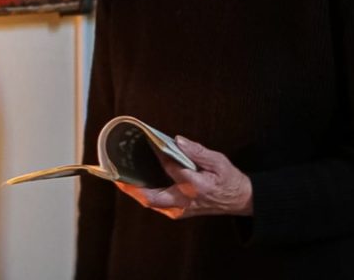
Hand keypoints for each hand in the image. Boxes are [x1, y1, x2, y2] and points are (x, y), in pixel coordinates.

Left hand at [115, 136, 252, 219]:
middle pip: (150, 197)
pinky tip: (136, 180)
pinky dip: (144, 192)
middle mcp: (184, 202)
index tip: (147, 141)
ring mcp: (180, 210)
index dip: (157, 154)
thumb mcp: (218, 160)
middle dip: (130, 187)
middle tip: (115, 173)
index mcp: (195, 187)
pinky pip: (156, 203)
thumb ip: (197, 151)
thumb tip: (177, 141)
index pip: (170, 168)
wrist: (238, 200)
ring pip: (150, 202)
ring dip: (134, 190)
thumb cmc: (228, 179)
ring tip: (120, 174)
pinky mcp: (177, 212)